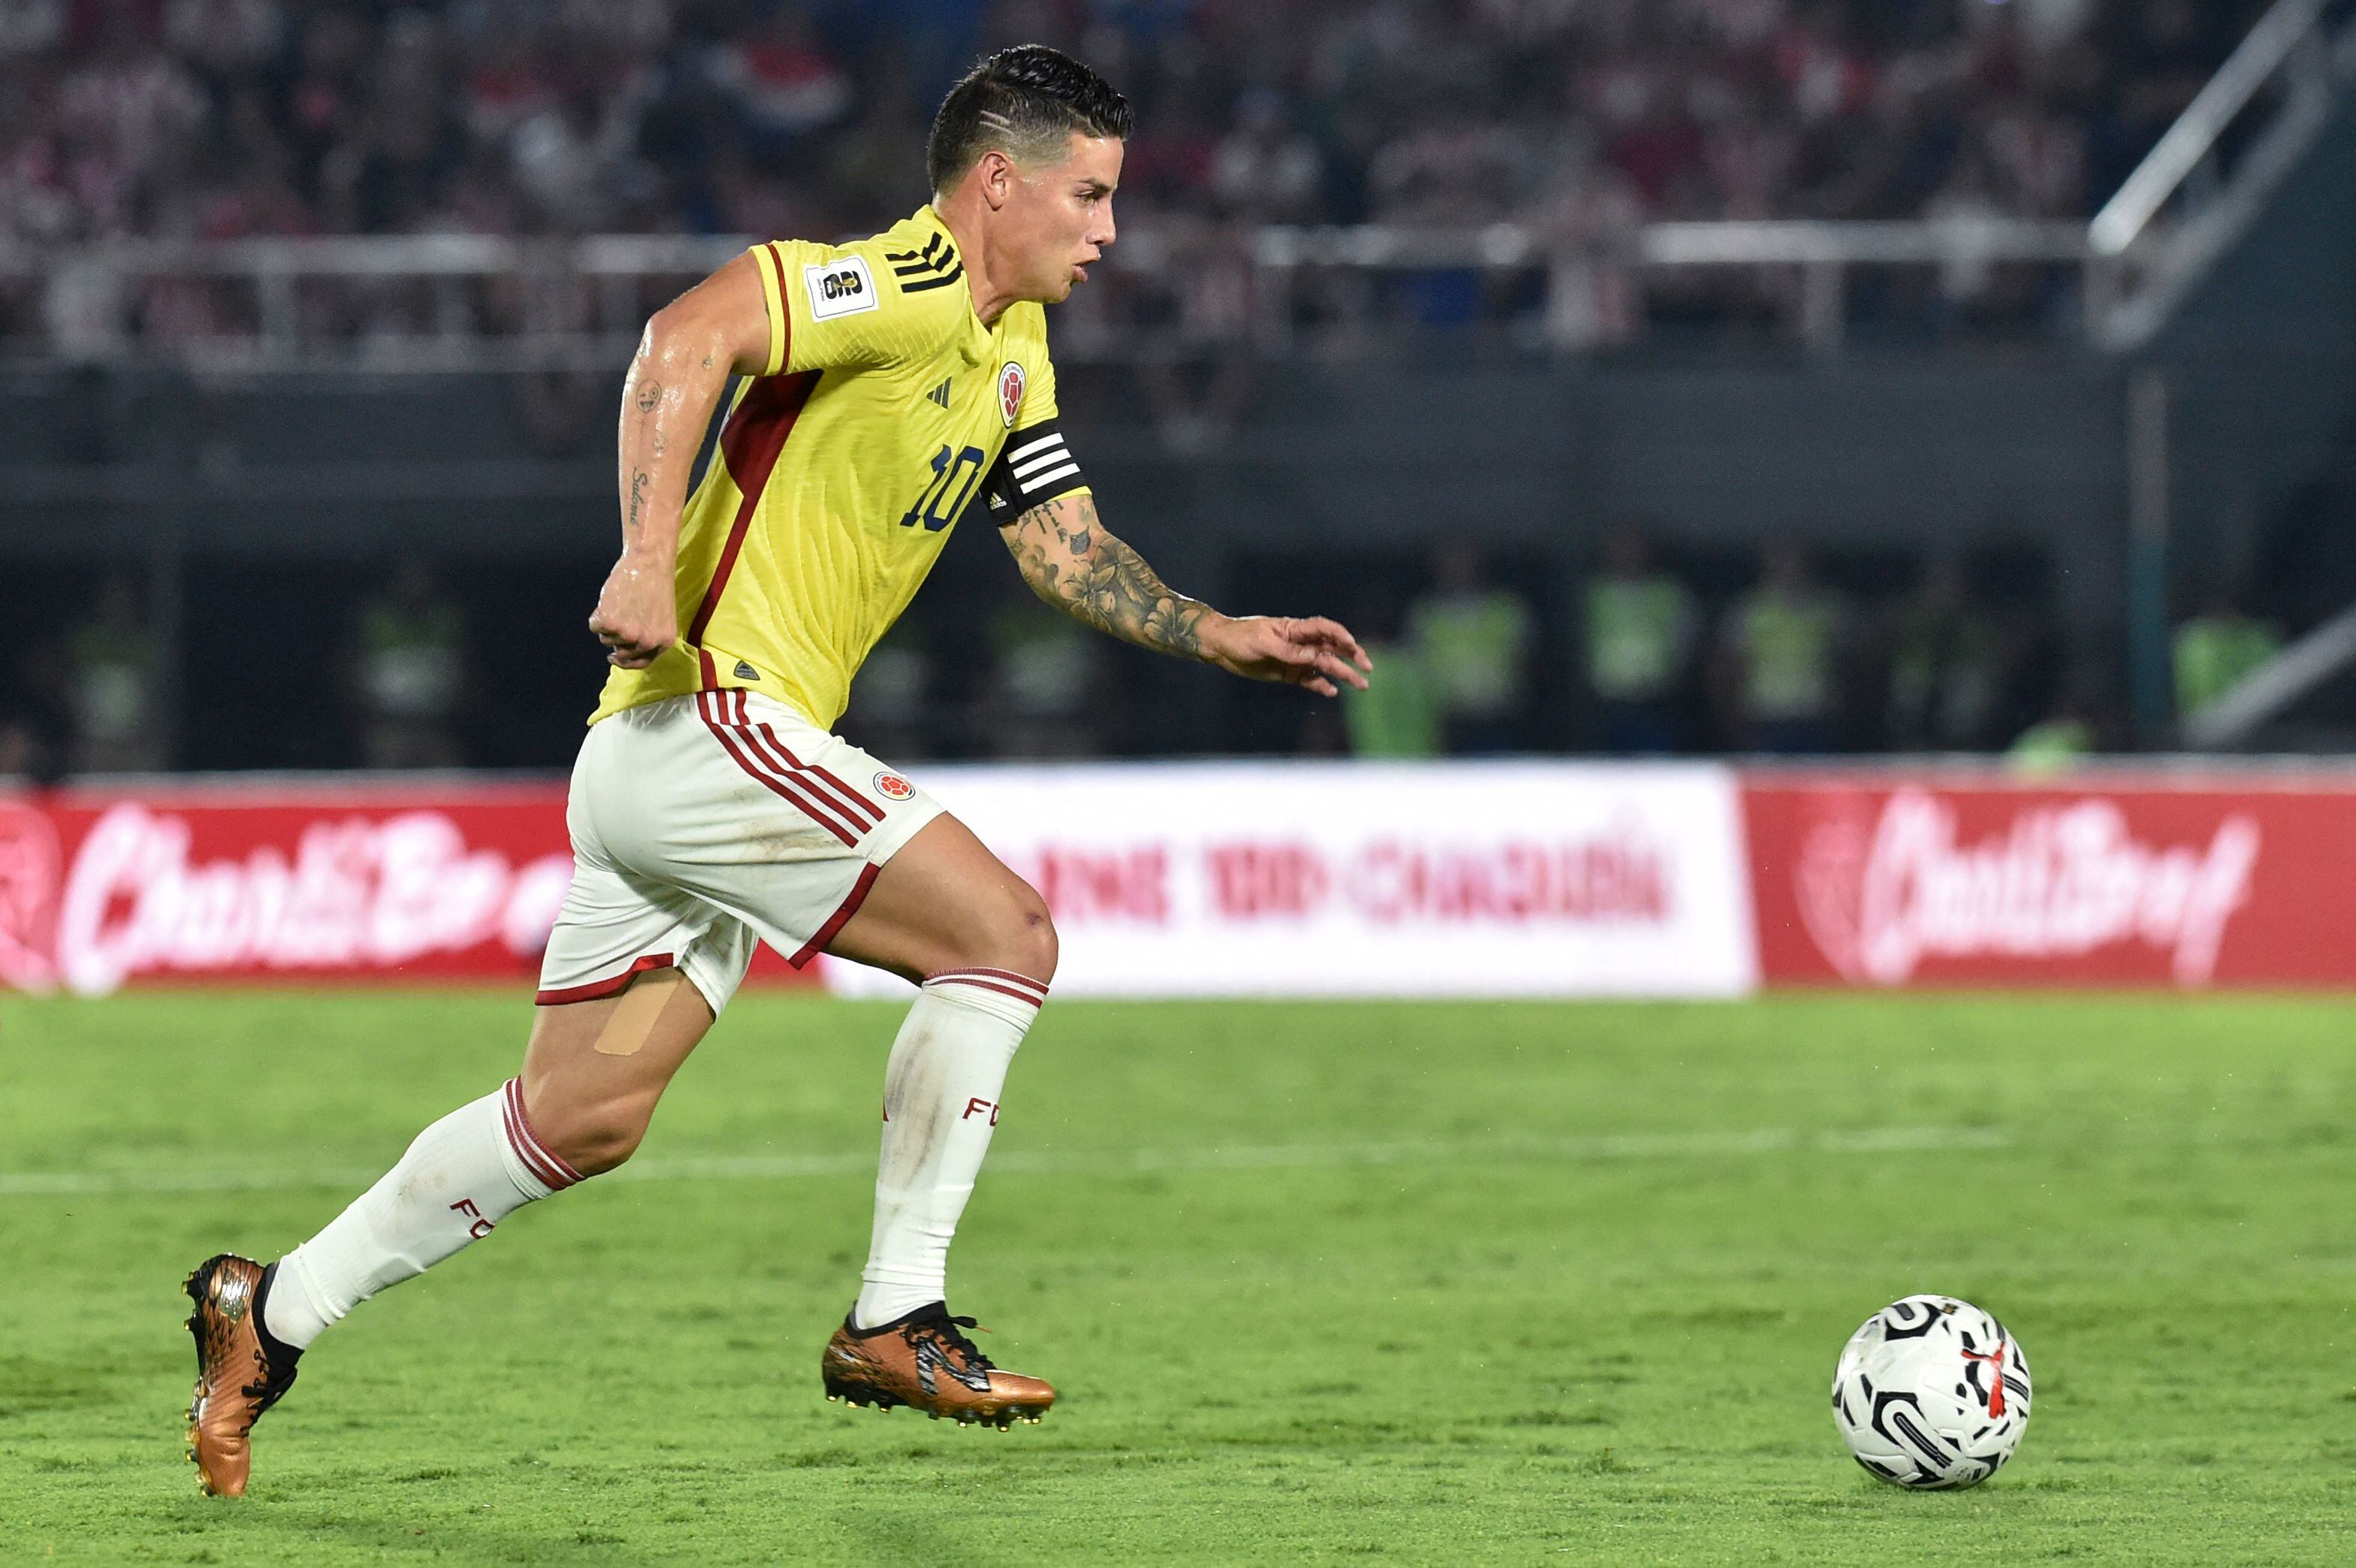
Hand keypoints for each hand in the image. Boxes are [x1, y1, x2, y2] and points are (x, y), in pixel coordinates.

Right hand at [588, 555, 677, 668]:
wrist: (649, 562)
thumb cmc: (655, 585)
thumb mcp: (661, 618)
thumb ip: (649, 636)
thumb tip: (622, 652)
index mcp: (663, 642)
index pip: (641, 662)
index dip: (626, 662)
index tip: (614, 657)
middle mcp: (646, 642)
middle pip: (620, 653)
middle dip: (616, 640)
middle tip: (617, 620)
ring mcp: (627, 634)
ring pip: (606, 639)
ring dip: (607, 624)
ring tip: (619, 603)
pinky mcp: (608, 622)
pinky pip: (594, 626)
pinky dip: (596, 615)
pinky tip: (609, 600)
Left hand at [1200, 615, 1371, 696]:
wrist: (1222, 647)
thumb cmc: (1241, 637)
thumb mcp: (1264, 643)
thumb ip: (1289, 651)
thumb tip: (1313, 657)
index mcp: (1295, 629)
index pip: (1325, 629)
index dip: (1341, 636)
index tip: (1353, 646)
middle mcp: (1300, 642)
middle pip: (1332, 648)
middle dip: (1352, 656)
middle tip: (1368, 668)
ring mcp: (1296, 658)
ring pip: (1325, 665)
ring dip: (1343, 674)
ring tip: (1361, 685)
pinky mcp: (1289, 673)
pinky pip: (1310, 679)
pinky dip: (1321, 685)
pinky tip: (1332, 692)